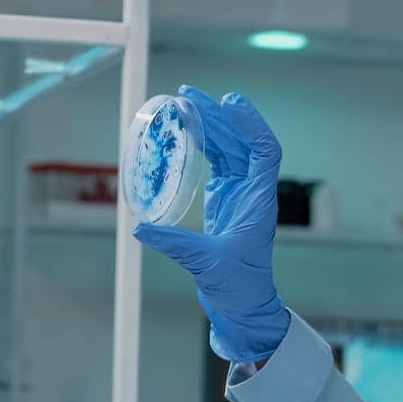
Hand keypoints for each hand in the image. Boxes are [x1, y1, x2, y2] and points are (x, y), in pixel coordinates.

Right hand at [133, 86, 289, 362]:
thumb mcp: (205, 264)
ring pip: (229, 150)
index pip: (263, 151)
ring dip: (210, 126)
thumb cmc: (238, 288)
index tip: (229, 102)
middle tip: (188, 94)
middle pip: (240, 143)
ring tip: (184, 103)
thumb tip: (139, 227)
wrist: (244, 307)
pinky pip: (218, 163)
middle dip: (218, 116)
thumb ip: (174, 244)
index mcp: (258, 203)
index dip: (250, 124)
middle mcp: (252, 193)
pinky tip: (187, 131)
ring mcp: (239, 195)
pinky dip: (205, 145)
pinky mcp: (225, 201)